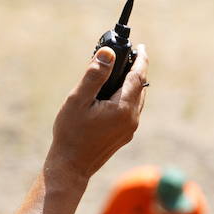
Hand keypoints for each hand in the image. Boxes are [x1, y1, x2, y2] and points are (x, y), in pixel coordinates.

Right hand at [46, 45, 149, 180]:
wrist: (71, 166)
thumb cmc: (71, 133)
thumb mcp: (78, 100)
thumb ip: (94, 75)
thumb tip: (108, 54)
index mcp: (123, 108)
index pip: (138, 77)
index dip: (141, 60)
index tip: (142, 47)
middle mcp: (132, 119)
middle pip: (139, 87)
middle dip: (136, 70)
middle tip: (129, 55)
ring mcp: (130, 129)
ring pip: (137, 99)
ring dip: (132, 84)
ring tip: (122, 71)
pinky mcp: (125, 135)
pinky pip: (131, 110)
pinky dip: (127, 97)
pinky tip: (114, 94)